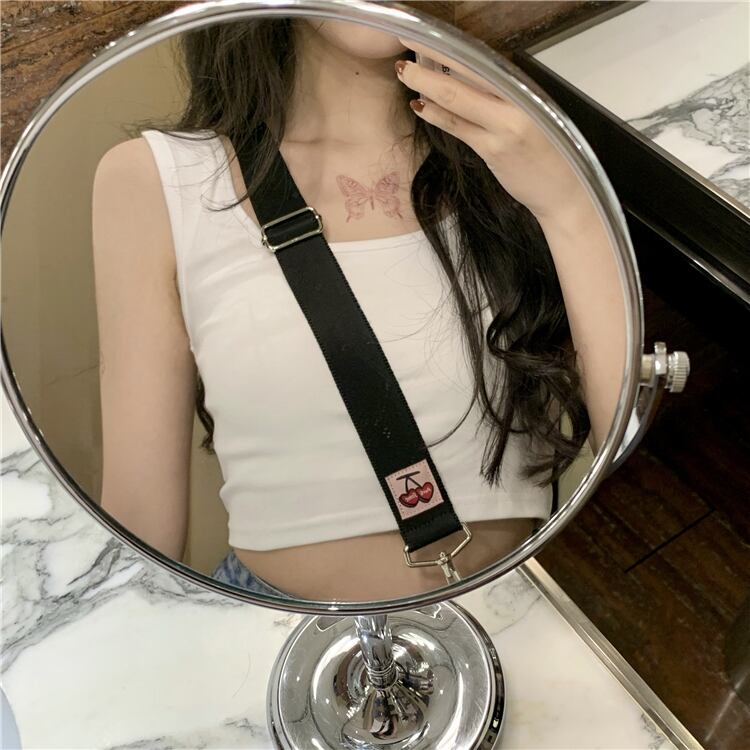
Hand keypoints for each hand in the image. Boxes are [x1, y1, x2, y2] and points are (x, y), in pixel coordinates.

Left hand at [395, 37, 587, 222]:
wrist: (564, 191)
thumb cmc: (550, 154)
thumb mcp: (533, 115)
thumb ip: (506, 98)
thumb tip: (472, 81)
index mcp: (525, 88)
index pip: (482, 60)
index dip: (452, 48)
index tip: (430, 36)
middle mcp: (515, 101)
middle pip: (466, 73)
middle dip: (431, 58)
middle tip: (404, 44)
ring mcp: (503, 126)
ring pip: (456, 98)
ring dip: (425, 84)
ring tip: (403, 72)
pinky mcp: (492, 149)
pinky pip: (458, 127)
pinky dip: (436, 115)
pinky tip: (420, 106)